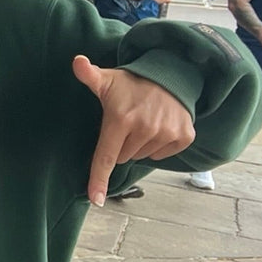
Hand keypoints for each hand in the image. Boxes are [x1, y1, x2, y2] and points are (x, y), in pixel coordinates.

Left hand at [72, 56, 193, 205]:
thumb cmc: (130, 83)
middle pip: (123, 157)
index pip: (106, 156)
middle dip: (121, 144)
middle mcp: (145, 128)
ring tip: (143, 121)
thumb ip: (89, 75)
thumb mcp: (107, 79)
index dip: (98, 179)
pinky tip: (159, 126)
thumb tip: (77, 62)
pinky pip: (162, 155)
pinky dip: (159, 145)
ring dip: (139, 144)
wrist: (170, 75)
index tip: (95, 199)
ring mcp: (166, 133)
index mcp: (121, 119)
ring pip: (142, 156)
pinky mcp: (184, 136)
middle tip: (126, 123)